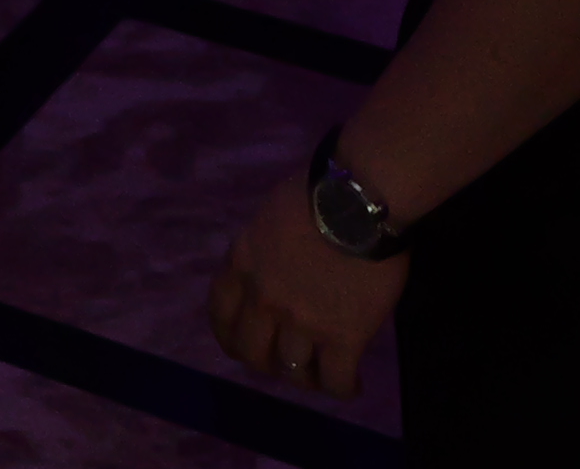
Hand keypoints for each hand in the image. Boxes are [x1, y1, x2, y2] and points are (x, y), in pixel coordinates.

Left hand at [206, 170, 405, 399]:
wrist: (359, 199)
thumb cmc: (319, 191)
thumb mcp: (269, 217)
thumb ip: (262, 251)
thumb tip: (273, 268)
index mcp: (242, 264)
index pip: (220, 314)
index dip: (230, 337)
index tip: (242, 345)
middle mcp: (263, 299)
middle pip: (251, 351)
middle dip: (265, 363)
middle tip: (284, 364)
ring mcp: (301, 322)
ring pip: (292, 372)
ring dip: (306, 378)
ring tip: (322, 375)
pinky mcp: (342, 337)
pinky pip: (336, 381)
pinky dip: (343, 388)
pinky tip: (352, 383)